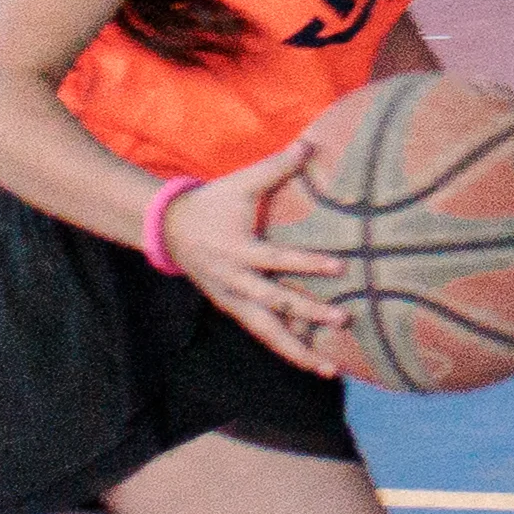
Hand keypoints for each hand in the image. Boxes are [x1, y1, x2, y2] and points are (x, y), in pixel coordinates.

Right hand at [165, 154, 354, 373]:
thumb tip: (311, 143)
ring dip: (297, 351)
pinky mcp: (232, 309)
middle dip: (308, 314)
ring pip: (266, 332)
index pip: (277, 259)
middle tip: (343, 320)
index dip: (307, 264)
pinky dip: (284, 349)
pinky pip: (260, 334)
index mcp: (238, 250)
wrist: (169, 229)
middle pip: (274, 303)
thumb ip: (277, 166)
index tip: (340, 267)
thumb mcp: (241, 183)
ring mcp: (232, 300)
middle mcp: (235, 281)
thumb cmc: (213, 203)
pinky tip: (311, 363)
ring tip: (328, 370)